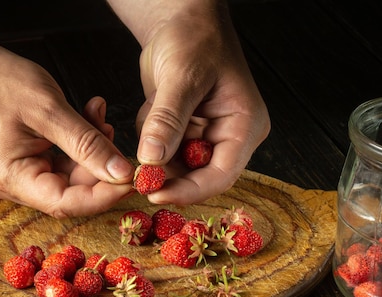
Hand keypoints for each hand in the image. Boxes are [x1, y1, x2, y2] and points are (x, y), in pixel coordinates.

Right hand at [0, 45, 134, 217]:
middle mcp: (14, 184)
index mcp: (10, 177)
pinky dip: (82, 144)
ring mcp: (22, 176)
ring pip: (73, 176)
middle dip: (100, 167)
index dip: (102, 196)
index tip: (131, 179)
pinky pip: (66, 163)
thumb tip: (121, 173)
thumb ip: (87, 144)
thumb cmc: (2, 83)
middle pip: (72, 192)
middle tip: (118, 139)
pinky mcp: (31, 164)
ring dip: (93, 150)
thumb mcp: (50, 111)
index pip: (65, 203)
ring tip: (99, 117)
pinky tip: (91, 119)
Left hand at [134, 7, 269, 204]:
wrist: (180, 19)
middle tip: (137, 168)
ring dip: (155, 148)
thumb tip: (152, 160)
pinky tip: (152, 105)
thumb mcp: (182, 77)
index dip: (188, 191)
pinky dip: (149, 134)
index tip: (154, 192)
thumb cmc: (194, 38)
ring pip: (174, 165)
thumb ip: (168, 120)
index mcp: (244, 126)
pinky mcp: (185, 131)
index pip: (221, 175)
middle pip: (197, 175)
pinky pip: (162, 149)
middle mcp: (228, 136)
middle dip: (166, 171)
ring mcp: (206, 135)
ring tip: (151, 111)